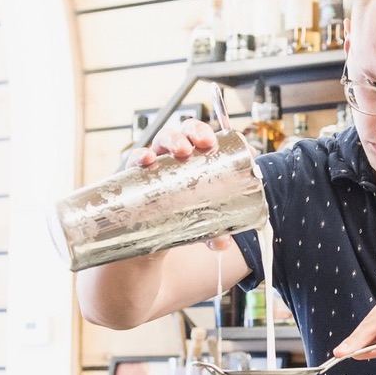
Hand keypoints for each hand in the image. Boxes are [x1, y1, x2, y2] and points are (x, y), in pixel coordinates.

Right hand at [125, 118, 234, 251]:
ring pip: (163, 139)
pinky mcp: (135, 173)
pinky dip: (140, 155)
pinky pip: (134, 159)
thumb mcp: (199, 225)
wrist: (144, 235)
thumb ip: (213, 233)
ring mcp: (156, 163)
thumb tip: (223, 243)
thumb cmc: (177, 218)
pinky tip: (147, 159)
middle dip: (198, 131)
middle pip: (187, 132)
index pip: (210, 140)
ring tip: (183, 150)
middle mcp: (176, 158)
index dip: (226, 138)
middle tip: (207, 143)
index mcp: (196, 163)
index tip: (241, 148)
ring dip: (174, 139)